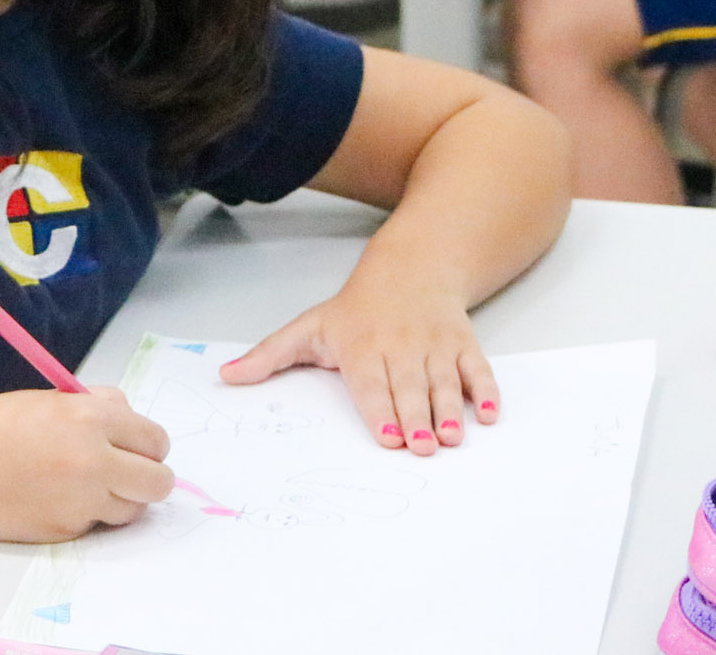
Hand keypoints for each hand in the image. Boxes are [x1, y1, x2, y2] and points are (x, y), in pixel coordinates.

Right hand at [0, 387, 172, 541]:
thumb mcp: (52, 401)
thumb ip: (98, 409)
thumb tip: (130, 425)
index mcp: (94, 416)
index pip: (156, 440)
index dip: (148, 447)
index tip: (135, 450)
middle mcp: (95, 459)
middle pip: (158, 482)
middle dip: (147, 479)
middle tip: (125, 475)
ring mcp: (81, 500)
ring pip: (133, 510)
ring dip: (119, 501)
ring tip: (85, 488)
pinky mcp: (65, 531)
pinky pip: (95, 525)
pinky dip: (85, 517)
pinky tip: (54, 500)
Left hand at [220, 273, 498, 456]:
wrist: (411, 267)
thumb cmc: (356, 309)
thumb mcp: (309, 327)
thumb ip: (269, 356)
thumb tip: (226, 378)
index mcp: (362, 346)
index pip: (372, 382)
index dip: (381, 410)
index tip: (389, 438)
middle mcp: (401, 345)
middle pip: (410, 386)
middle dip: (417, 417)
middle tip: (424, 448)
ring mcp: (435, 344)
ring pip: (444, 380)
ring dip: (450, 410)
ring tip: (452, 438)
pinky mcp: (463, 343)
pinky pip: (478, 367)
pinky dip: (486, 390)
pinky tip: (489, 414)